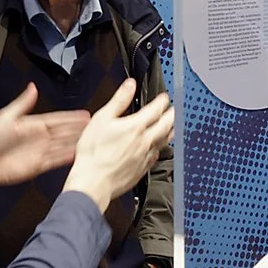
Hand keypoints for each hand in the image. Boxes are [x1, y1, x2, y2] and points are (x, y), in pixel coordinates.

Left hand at [0, 85, 87, 201]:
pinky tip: (77, 154)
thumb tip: (33, 87)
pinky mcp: (37, 166)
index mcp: (32, 125)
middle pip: (64, 132)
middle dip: (79, 129)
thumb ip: (22, 104)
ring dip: (76, 143)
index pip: (57, 120)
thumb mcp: (6, 117)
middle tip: (95, 126)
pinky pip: (56, 161)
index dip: (71, 118)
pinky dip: (67, 158)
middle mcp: (38, 138)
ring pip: (63, 146)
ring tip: (92, 140)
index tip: (85, 115)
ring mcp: (39, 152)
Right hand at [63, 81, 173, 208]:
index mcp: (135, 127)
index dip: (162, 101)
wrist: (93, 181)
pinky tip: (156, 150)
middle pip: (165, 125)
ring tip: (172, 127)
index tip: (164, 97)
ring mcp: (145, 157)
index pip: (155, 110)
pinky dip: (158, 150)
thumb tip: (129, 86)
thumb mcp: (102, 119)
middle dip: (171, 115)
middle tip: (174, 110)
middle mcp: (144, 141)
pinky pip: (155, 157)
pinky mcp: (142, 170)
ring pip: (163, 142)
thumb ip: (119, 101)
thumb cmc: (93, 153)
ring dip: (169, 132)